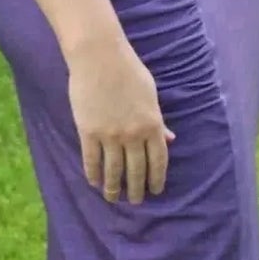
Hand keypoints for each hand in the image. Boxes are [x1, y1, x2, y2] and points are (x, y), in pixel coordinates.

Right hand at [66, 32, 174, 203]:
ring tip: (112, 197)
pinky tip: (94, 182)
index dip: (156, 179)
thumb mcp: (150, 95)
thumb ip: (158, 120)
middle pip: (136, 171)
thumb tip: (169, 139)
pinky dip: (93, 174)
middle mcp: (133, 135)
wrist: (99, 57)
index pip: (158, 161)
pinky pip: (91, 160)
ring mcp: (110, 135)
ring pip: (112, 170)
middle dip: (136, 189)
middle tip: (135, 201)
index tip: (155, 191)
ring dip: (113, 188)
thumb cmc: (128, 71)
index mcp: (152, 125)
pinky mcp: (88, 132)